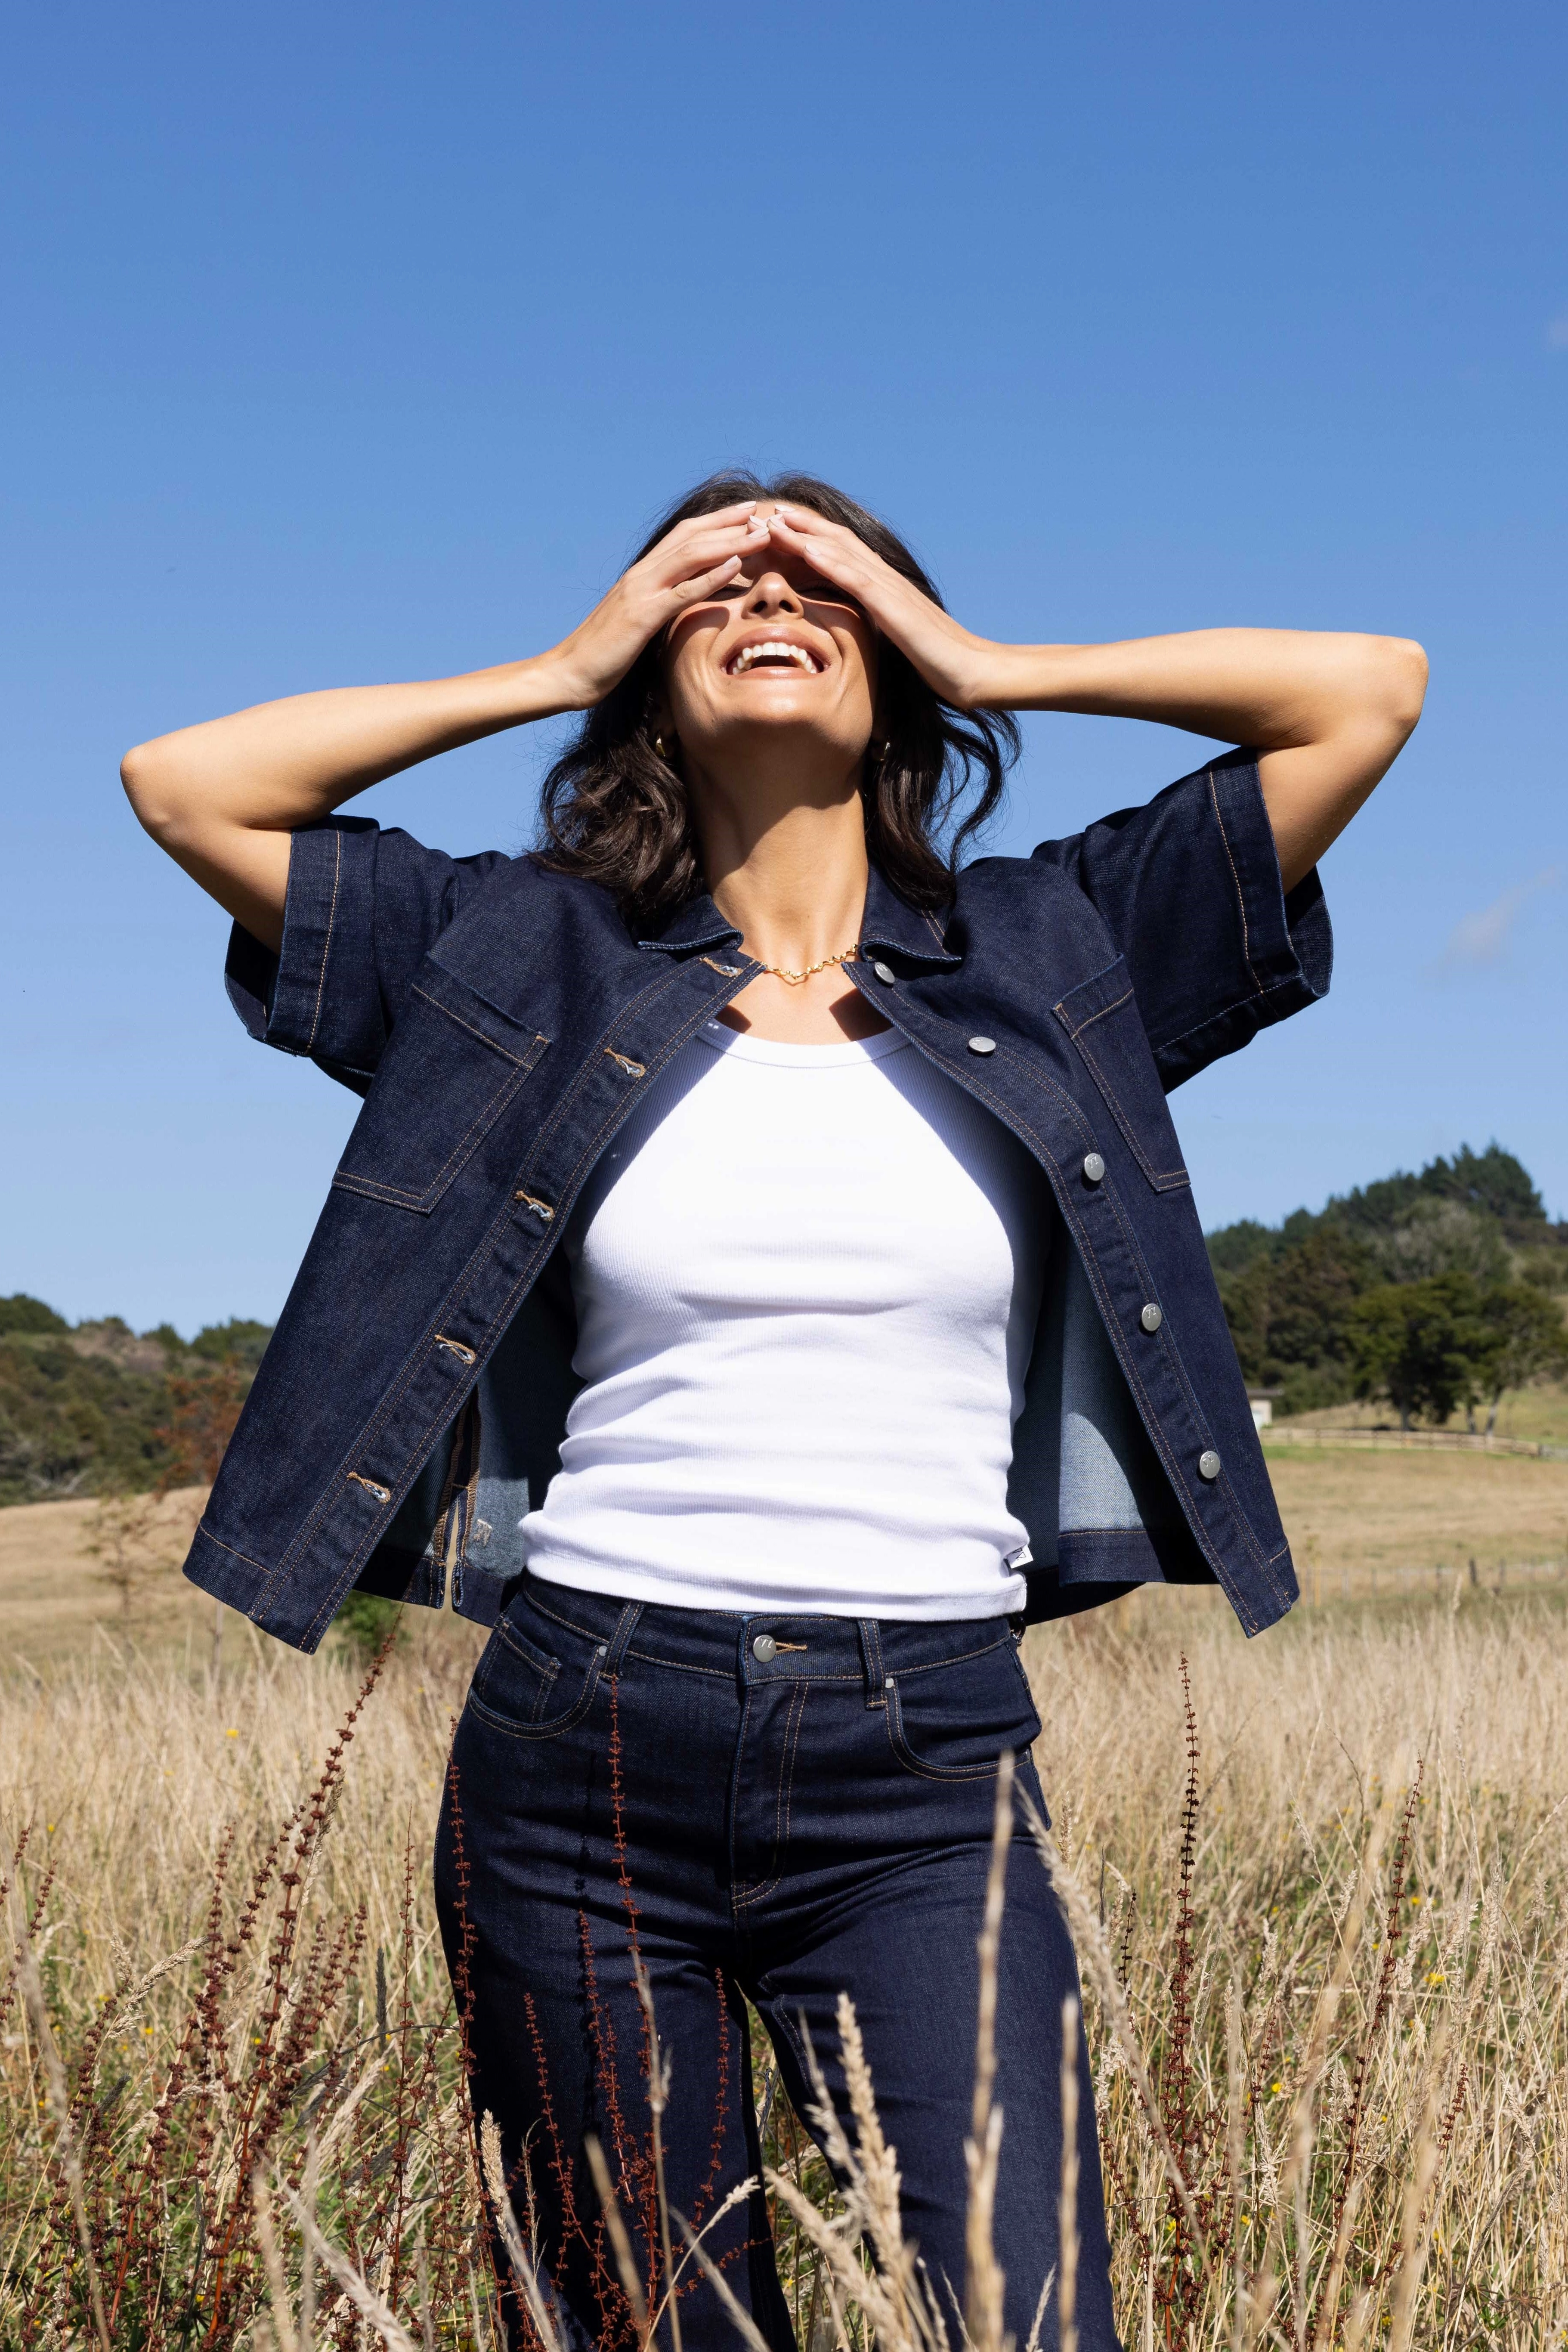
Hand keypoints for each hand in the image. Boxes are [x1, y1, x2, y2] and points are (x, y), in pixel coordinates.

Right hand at [544, 503, 771, 709]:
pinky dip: (711, 576)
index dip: (714, 523)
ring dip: (730, 542)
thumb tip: (679, 606)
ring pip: (692, 555)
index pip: (682, 538)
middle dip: (728, 522)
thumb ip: (656, 609)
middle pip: (690, 536)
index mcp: (640, 575)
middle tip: (760, 510)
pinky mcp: (643, 617)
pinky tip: (736, 566)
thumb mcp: (634, 625)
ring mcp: (641, 592)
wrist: (567, 674)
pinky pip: (682, 591)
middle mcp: (641, 575)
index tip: (744, 514)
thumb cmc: (601, 656)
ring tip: (760, 533)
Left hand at [762, 507, 998, 708]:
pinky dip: (830, 560)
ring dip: (804, 534)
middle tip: (764, 513)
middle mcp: (886, 578)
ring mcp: (891, 589)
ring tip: (772, 521)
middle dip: (800, 525)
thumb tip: (853, 630)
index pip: (842, 552)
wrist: (972, 670)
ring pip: (841, 551)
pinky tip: (805, 549)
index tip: (777, 529)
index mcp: (885, 587)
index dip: (809, 537)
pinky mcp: (895, 607)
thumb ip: (876, 626)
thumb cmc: (937, 661)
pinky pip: (858, 578)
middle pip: (837, 541)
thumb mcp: (896, 639)